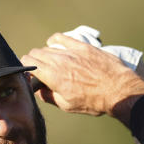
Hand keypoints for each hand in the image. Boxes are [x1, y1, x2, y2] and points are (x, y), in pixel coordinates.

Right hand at [21, 34, 143, 124]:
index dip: (26, 69)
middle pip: (35, 53)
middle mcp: (59, 61)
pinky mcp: (81, 46)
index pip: (28, 63)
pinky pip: (61, 38)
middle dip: (34, 62)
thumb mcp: (67, 106)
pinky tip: (55, 45)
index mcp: (52, 77)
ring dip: (45, 54)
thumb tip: (38, 90)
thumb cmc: (94, 101)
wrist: (118, 90)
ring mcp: (70, 51)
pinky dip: (55, 41)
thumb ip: (48, 96)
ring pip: (47, 47)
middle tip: (40, 71)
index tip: (30, 76)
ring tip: (52, 63)